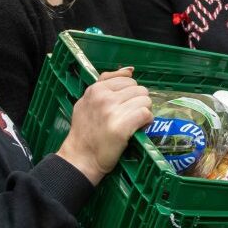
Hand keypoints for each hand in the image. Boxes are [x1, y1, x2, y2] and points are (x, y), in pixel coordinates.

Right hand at [56, 67, 152, 184]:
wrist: (80, 158)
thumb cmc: (86, 131)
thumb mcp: (87, 101)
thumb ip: (106, 82)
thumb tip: (130, 70)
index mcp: (95, 89)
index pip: (128, 80)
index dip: (131, 94)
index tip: (125, 106)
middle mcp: (103, 97)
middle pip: (140, 90)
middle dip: (139, 103)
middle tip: (130, 116)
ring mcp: (112, 111)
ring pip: (145, 101)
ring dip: (144, 112)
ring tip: (134, 123)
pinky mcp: (121, 127)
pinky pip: (146, 114)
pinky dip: (147, 122)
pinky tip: (139, 128)